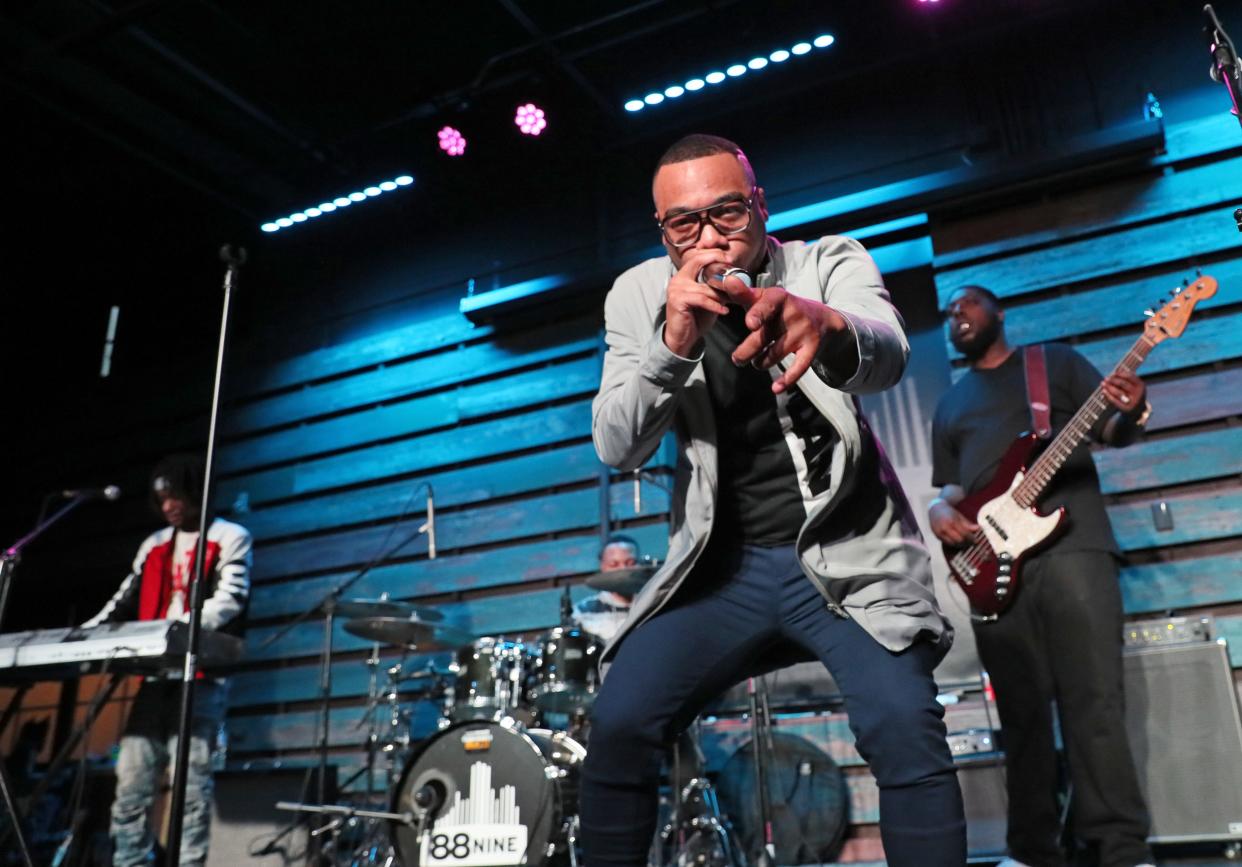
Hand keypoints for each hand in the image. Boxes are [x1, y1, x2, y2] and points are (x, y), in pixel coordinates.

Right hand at [662, 250, 732, 356]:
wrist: (682, 339)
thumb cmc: (695, 318)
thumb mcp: (708, 298)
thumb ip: (716, 287)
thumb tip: (735, 279)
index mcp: (683, 276)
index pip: (698, 257)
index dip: (714, 254)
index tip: (729, 258)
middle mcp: (677, 279)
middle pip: (698, 261)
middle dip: (717, 261)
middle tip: (733, 267)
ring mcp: (676, 289)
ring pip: (705, 287)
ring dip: (720, 295)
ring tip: (731, 301)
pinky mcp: (678, 301)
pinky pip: (702, 299)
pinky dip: (715, 305)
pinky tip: (724, 311)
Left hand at [727, 286, 849, 393]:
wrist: (822, 318)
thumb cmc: (781, 309)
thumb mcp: (764, 298)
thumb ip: (743, 293)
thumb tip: (725, 280)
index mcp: (778, 297)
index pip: (767, 304)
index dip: (758, 313)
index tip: (750, 324)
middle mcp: (793, 313)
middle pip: (764, 337)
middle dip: (747, 351)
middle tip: (737, 359)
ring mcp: (803, 331)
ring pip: (774, 355)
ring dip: (760, 362)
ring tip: (756, 362)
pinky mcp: (812, 348)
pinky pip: (799, 367)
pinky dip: (787, 379)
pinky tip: (776, 388)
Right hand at [929, 499, 979, 546]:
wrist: (935, 509)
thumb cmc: (948, 512)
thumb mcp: (959, 516)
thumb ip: (967, 524)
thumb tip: (977, 528)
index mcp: (951, 521)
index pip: (964, 533)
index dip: (971, 538)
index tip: (976, 539)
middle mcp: (944, 528)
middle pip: (959, 540)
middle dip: (966, 542)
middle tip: (972, 542)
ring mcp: (939, 533)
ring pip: (953, 543)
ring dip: (960, 544)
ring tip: (966, 542)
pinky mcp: (937, 536)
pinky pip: (947, 543)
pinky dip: (954, 543)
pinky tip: (958, 542)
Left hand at [1100, 369, 1145, 413]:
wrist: (1136, 411)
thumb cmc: (1131, 395)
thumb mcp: (1133, 386)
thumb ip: (1125, 380)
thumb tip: (1112, 374)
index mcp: (1141, 385)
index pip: (1130, 376)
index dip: (1120, 374)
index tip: (1113, 373)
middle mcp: (1138, 393)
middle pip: (1123, 384)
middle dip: (1113, 380)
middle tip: (1106, 378)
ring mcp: (1133, 402)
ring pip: (1119, 393)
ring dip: (1109, 387)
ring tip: (1103, 383)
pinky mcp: (1126, 408)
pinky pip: (1115, 401)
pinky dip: (1108, 395)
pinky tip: (1103, 391)